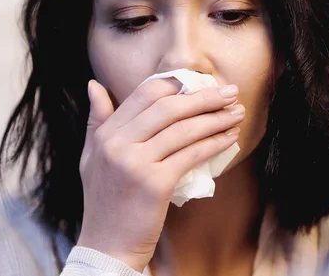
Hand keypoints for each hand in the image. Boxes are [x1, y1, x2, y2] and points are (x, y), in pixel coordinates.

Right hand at [77, 78, 244, 271]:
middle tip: (230, 92)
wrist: (107, 244)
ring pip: (184, 129)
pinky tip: (230, 138)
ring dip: (216, 118)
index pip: (145, 93)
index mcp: (105, 133)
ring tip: (237, 113)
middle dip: (204, 96)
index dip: (177, 83)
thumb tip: (95, 84)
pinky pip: (191, 155)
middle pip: (168, 106)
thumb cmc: (104, 201)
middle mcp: (117, 143)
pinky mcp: (154, 183)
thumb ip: (97, 120)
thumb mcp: (92, 156)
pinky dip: (214, 144)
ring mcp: (135, 163)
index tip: (201, 83)